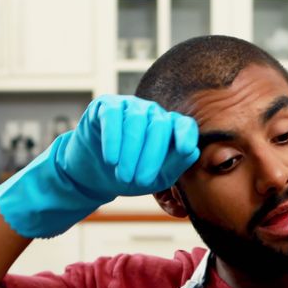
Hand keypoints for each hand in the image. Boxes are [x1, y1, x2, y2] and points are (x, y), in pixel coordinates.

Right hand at [0, 95, 199, 237]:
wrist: (94, 176)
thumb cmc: (131, 177)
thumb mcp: (156, 178)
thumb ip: (176, 165)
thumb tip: (193, 151)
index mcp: (170, 129)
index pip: (184, 125)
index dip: (186, 135)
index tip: (185, 149)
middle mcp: (153, 113)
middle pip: (160, 126)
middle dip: (151, 156)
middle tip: (140, 182)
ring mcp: (130, 106)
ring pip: (136, 121)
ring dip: (130, 152)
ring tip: (122, 175)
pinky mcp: (106, 106)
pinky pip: (113, 116)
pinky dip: (113, 139)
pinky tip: (111, 159)